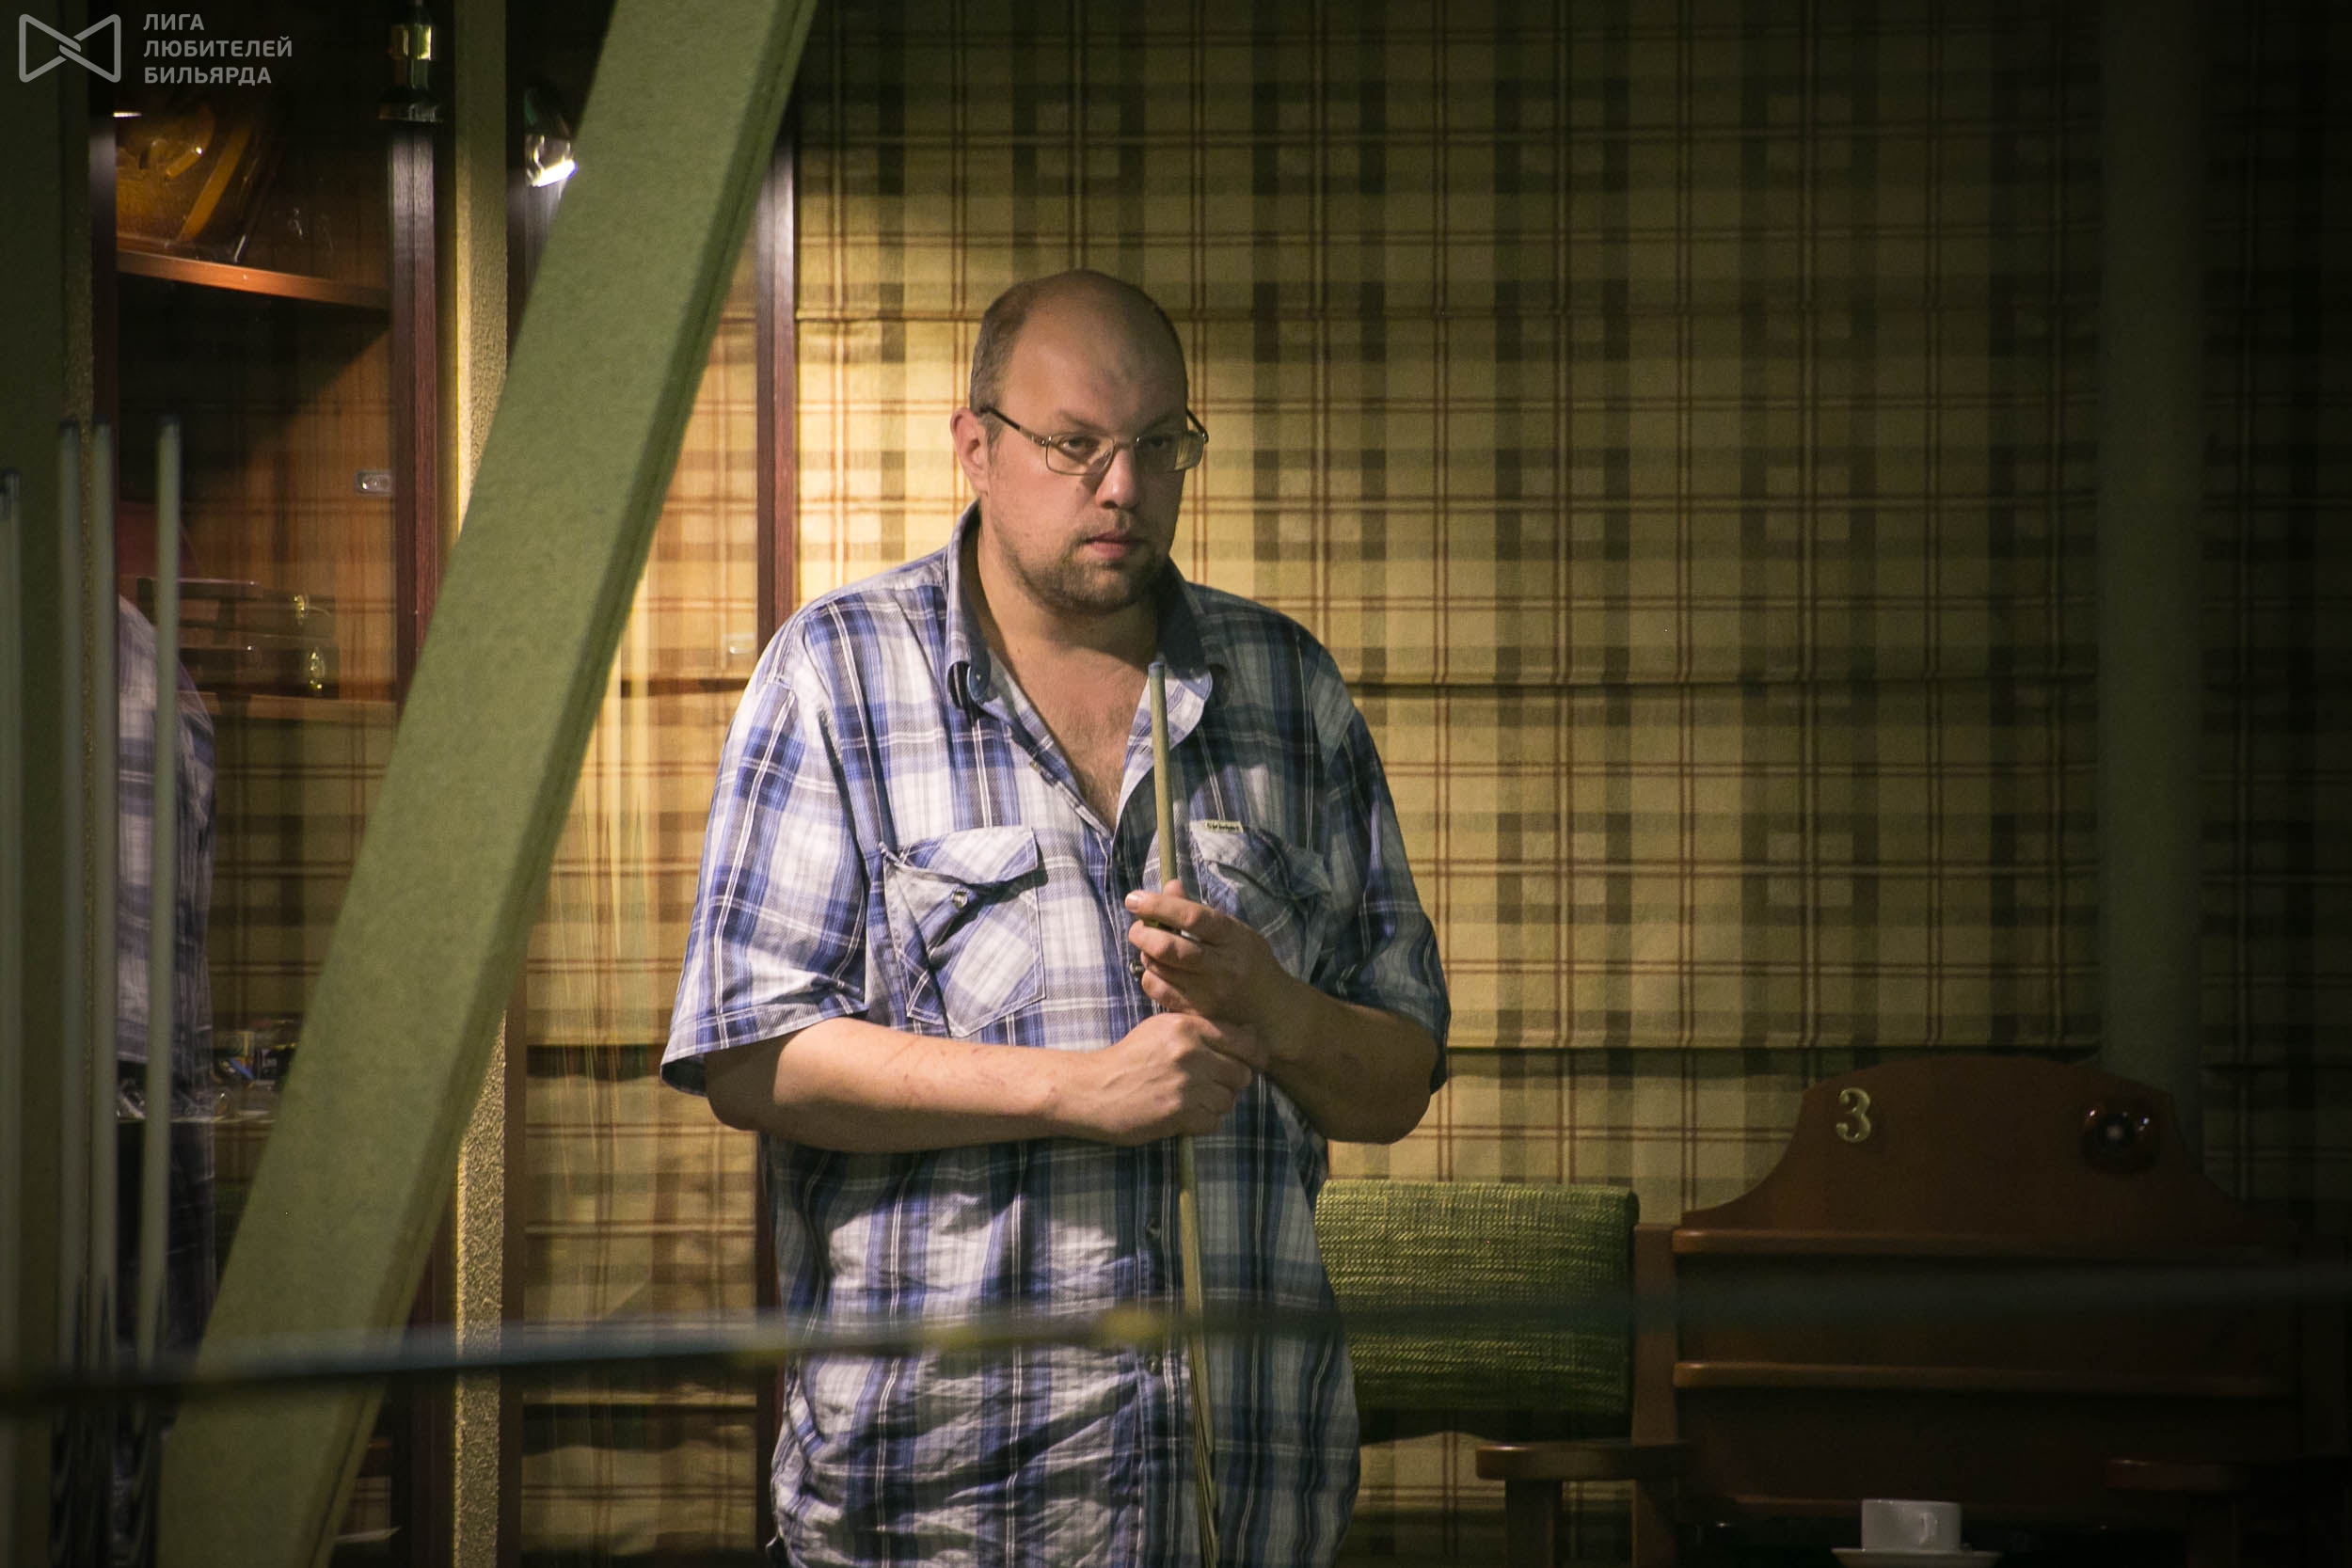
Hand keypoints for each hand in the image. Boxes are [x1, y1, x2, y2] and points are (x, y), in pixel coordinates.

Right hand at [1065, 1011, 1257, 1144]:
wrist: (1094, 1089)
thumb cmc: (1129, 1058)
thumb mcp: (1162, 1030)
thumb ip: (1202, 1030)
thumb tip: (1250, 1034)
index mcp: (1188, 1028)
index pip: (1245, 1041)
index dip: (1253, 1055)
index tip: (1248, 1063)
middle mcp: (1191, 1053)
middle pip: (1242, 1073)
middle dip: (1231, 1082)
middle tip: (1211, 1085)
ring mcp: (1186, 1085)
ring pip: (1229, 1100)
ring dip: (1215, 1103)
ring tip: (1192, 1100)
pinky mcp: (1179, 1113)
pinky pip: (1213, 1121)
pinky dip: (1202, 1122)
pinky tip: (1183, 1115)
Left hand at [1123, 880, 1299, 1055]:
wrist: (1272, 1010)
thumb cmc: (1250, 962)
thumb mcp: (1235, 930)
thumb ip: (1200, 911)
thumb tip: (1169, 886)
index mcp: (1233, 938)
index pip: (1191, 917)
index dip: (1159, 905)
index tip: (1134, 898)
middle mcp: (1221, 966)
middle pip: (1169, 947)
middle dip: (1143, 933)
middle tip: (1137, 927)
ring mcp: (1207, 993)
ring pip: (1159, 969)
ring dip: (1146, 953)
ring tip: (1150, 947)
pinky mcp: (1196, 1012)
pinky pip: (1158, 990)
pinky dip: (1150, 975)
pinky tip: (1158, 970)